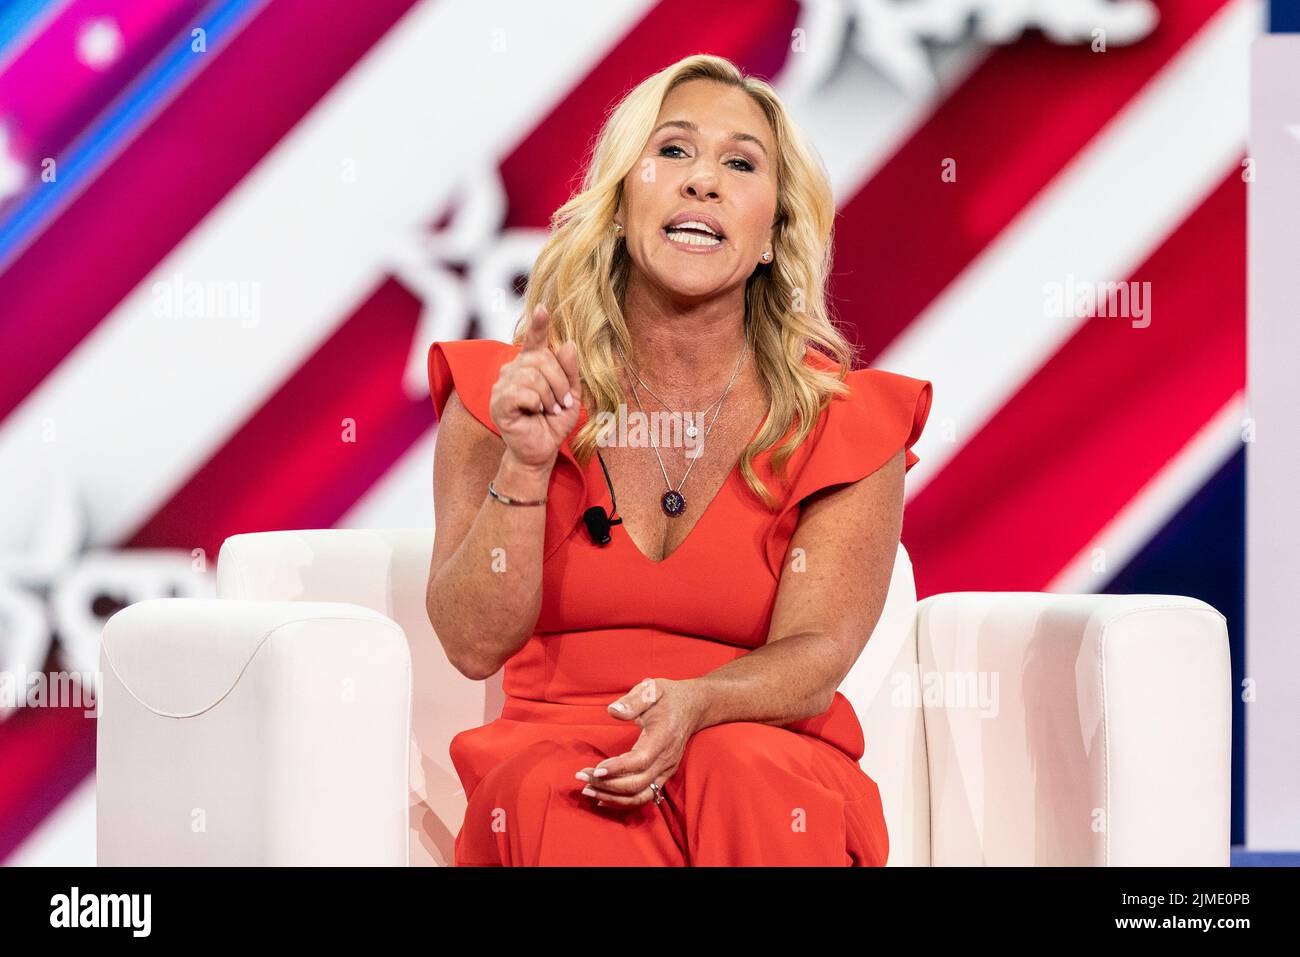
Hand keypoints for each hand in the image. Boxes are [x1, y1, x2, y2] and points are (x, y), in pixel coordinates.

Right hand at [489, 303, 583, 470]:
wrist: (540, 451)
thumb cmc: (553, 423)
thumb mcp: (571, 396)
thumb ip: (570, 371)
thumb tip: (569, 345)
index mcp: (530, 365)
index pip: (534, 341)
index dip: (539, 325)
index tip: (543, 309)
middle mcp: (512, 370)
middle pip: (541, 359)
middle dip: (559, 382)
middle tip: (562, 403)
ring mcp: (502, 385)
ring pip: (533, 376)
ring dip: (550, 396)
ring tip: (550, 410)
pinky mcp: (498, 402)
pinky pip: (523, 393)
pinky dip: (537, 404)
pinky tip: (535, 413)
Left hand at [574, 677, 706, 808]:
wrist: (694, 707)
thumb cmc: (668, 697)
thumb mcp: (652, 689)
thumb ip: (633, 701)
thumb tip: (613, 711)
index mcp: (663, 737)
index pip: (640, 760)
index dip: (618, 768)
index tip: (595, 770)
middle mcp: (667, 759)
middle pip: (637, 783)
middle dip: (607, 785)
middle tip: (582, 777)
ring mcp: (666, 770)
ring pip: (641, 795)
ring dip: (613, 797)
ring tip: (588, 791)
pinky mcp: (663, 775)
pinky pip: (645, 795)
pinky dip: (623, 801)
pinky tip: (603, 798)